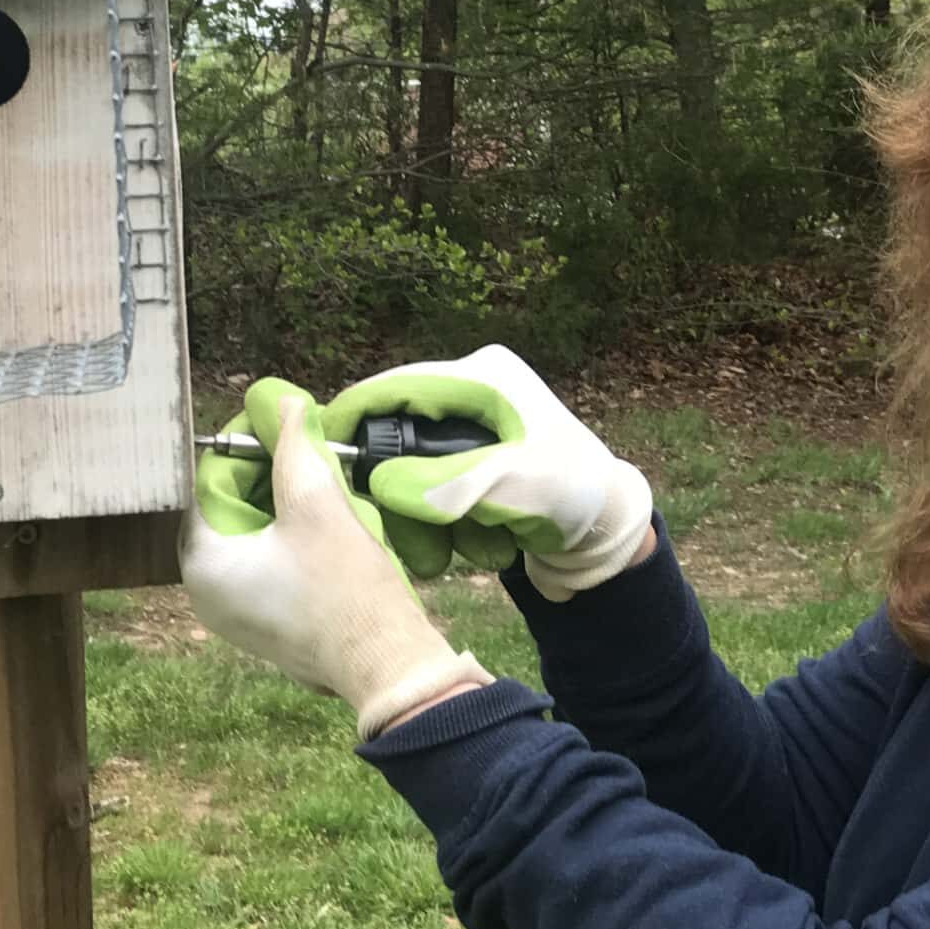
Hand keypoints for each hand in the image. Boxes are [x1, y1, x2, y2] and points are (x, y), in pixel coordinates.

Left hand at [182, 379, 491, 737]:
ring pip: (246, 542)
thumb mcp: (318, 504)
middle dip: (262, 479)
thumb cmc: (344, 585)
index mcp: (203, 564)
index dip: (243, 450)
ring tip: (314, 484)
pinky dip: (282, 543)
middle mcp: (204, 595)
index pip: (207, 486)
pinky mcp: (263, 629)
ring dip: (275, 509)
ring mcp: (233, 618)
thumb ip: (295, 450)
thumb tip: (284, 403)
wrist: (384, 661)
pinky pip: (261, 570)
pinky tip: (317, 527)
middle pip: (225, 514)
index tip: (278, 429)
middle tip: (301, 453)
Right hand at [324, 344, 652, 601]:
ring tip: (472, 549)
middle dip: (402, 497)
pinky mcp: (473, 475)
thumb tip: (381, 485)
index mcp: (483, 379)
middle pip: (398, 441)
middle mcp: (472, 400)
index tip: (315, 451)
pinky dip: (451, 530)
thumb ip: (444, 483)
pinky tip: (488, 546)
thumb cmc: (574, 495)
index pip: (398, 387)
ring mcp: (473, 439)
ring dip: (433, 524)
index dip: (353, 415)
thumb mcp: (512, 486)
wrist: (613, 538)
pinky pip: (433, 501)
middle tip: (418, 541)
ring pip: (411, 480)